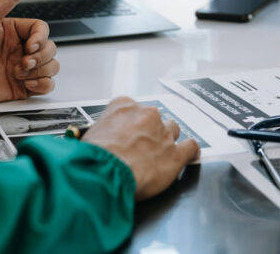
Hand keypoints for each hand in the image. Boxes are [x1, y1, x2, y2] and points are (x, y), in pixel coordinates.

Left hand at [0, 0, 58, 105]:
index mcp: (14, 30)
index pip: (42, 30)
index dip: (40, 38)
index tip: (28, 46)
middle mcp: (20, 48)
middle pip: (51, 48)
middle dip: (40, 57)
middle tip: (22, 63)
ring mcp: (23, 68)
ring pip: (52, 66)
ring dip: (41, 71)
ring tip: (20, 73)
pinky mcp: (22, 87)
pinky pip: (47, 85)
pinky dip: (43, 85)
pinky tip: (27, 84)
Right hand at [82, 97, 199, 200]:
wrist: (104, 173)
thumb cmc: (93, 157)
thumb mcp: (88, 135)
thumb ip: (101, 132)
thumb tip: (99, 141)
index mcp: (124, 106)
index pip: (131, 108)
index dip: (130, 123)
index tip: (127, 133)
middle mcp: (146, 115)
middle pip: (154, 119)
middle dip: (149, 132)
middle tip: (139, 148)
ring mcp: (163, 134)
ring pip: (172, 130)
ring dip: (167, 140)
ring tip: (158, 154)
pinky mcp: (175, 155)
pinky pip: (191, 148)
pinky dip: (191, 151)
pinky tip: (189, 154)